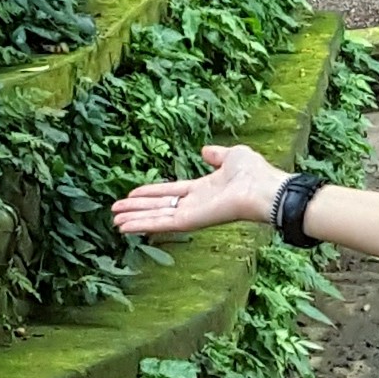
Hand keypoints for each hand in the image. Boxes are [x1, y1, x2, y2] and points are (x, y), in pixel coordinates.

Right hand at [111, 144, 283, 242]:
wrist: (263, 188)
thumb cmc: (254, 173)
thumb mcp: (232, 155)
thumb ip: (217, 155)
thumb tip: (206, 150)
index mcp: (204, 188)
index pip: (171, 192)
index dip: (151, 193)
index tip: (131, 194)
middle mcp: (195, 203)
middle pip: (159, 206)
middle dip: (137, 209)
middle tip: (115, 212)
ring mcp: (192, 214)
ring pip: (157, 217)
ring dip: (135, 219)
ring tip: (114, 221)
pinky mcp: (190, 221)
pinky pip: (162, 223)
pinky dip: (142, 225)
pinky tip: (125, 227)